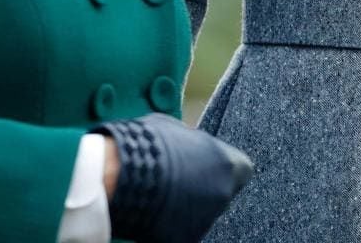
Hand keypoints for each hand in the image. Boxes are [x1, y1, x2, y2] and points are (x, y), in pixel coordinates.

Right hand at [95, 113, 251, 242]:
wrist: (117, 177)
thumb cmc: (147, 143)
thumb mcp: (174, 128)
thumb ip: (192, 140)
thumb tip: (193, 142)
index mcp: (226, 163)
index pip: (243, 168)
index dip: (225, 166)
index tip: (210, 164)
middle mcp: (222, 195)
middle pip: (222, 192)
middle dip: (205, 187)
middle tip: (180, 179)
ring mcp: (204, 222)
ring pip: (202, 214)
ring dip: (188, 206)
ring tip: (161, 193)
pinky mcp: (184, 241)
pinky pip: (182, 230)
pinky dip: (171, 223)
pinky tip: (153, 210)